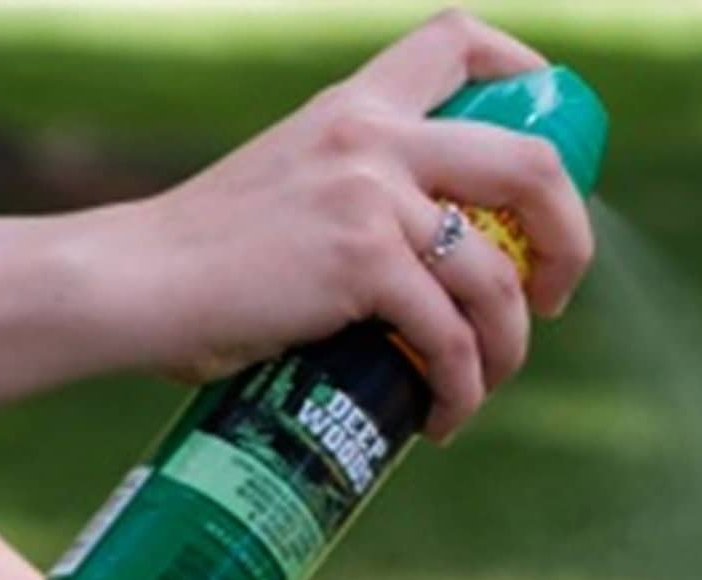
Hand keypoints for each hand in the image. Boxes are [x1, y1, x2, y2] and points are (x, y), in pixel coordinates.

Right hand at [78, 8, 595, 440]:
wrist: (131, 284)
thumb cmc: (205, 258)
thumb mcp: (290, 185)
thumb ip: (357, 193)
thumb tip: (435, 267)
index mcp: (355, 105)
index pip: (457, 40)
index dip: (527, 72)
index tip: (554, 143)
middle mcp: (370, 134)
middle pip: (530, 163)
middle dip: (569, 239)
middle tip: (552, 297)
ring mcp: (368, 195)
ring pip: (497, 277)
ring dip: (509, 347)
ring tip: (479, 388)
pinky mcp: (360, 262)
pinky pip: (449, 336)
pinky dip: (460, 388)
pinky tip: (441, 417)